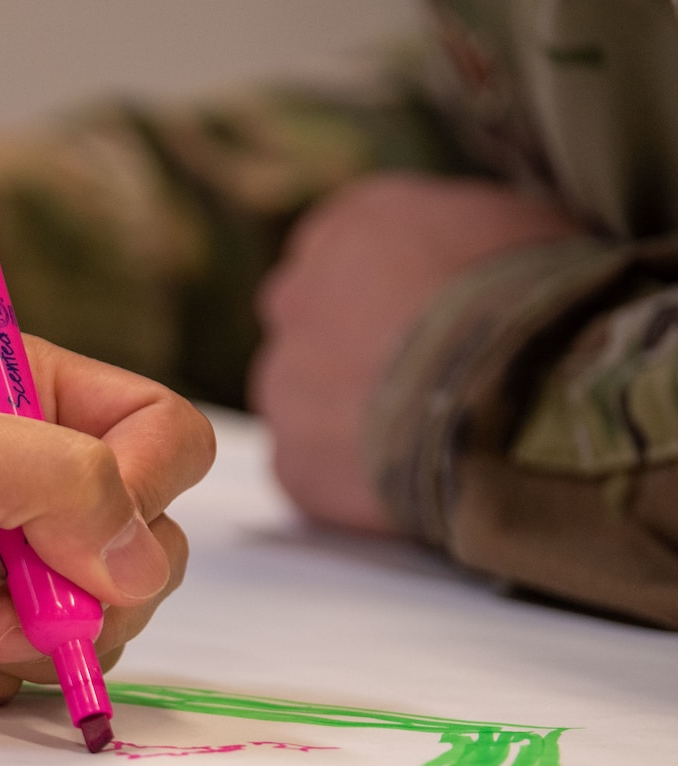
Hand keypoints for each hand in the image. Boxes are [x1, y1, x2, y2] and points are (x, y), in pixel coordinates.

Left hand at [252, 173, 582, 531]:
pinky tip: (411, 480)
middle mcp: (297, 296)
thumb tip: (464, 257)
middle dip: (353, 349)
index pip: (341, 251)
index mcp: (349, 227)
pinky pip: (315, 468)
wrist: (525, 396)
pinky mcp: (294, 460)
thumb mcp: (518, 227)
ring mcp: (285, 382)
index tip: (423, 317)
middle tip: (421, 381)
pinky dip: (352, 479)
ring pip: (304, 399)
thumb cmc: (539, 300)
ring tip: (425, 435)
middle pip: (312, 323)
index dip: (384, 289)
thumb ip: (458, 238)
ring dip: (349, 416)